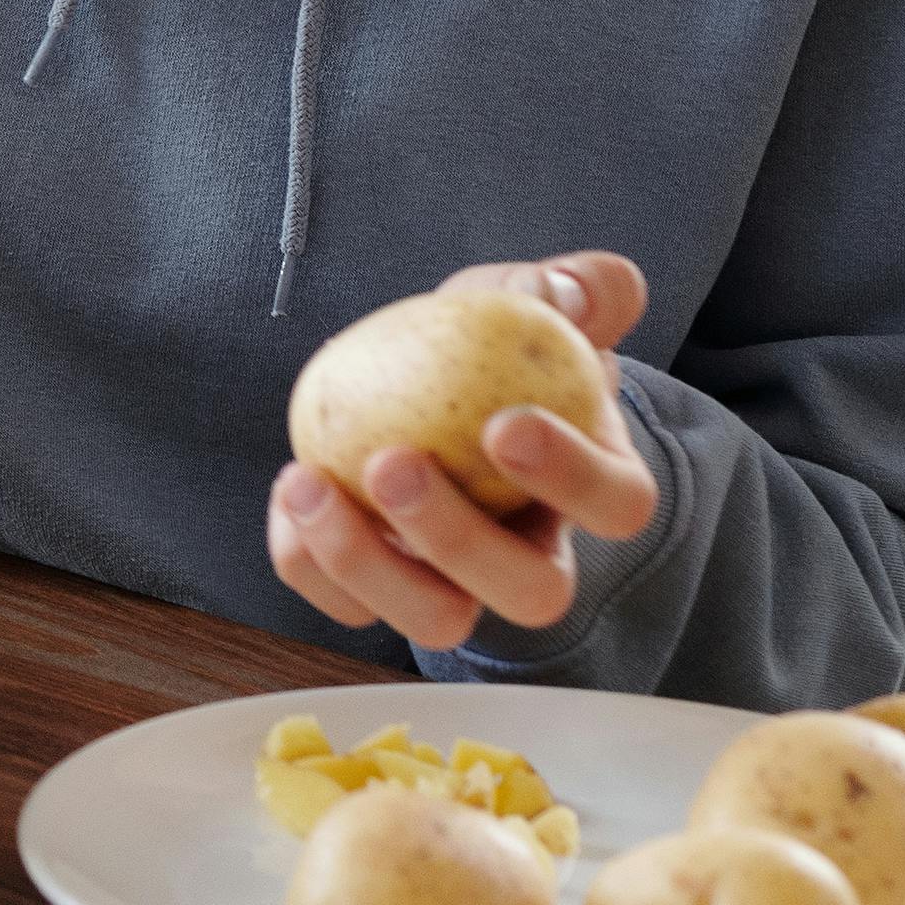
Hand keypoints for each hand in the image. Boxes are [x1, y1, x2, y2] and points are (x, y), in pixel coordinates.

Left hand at [265, 252, 659, 650]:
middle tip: (393, 463)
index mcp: (598, 486)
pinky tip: (289, 491)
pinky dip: (308, 561)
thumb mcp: (532, 299)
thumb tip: (560, 289)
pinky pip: (347, 601)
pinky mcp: (385, 584)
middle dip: (458, 540)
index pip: (615, 504)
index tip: (505, 425)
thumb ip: (571, 287)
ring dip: (366, 564)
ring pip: (437, 618)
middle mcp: (537, 552)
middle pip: (530, 590)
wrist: (435, 374)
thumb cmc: (498, 342)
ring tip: (309, 484)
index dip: (571, 477)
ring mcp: (460, 581)